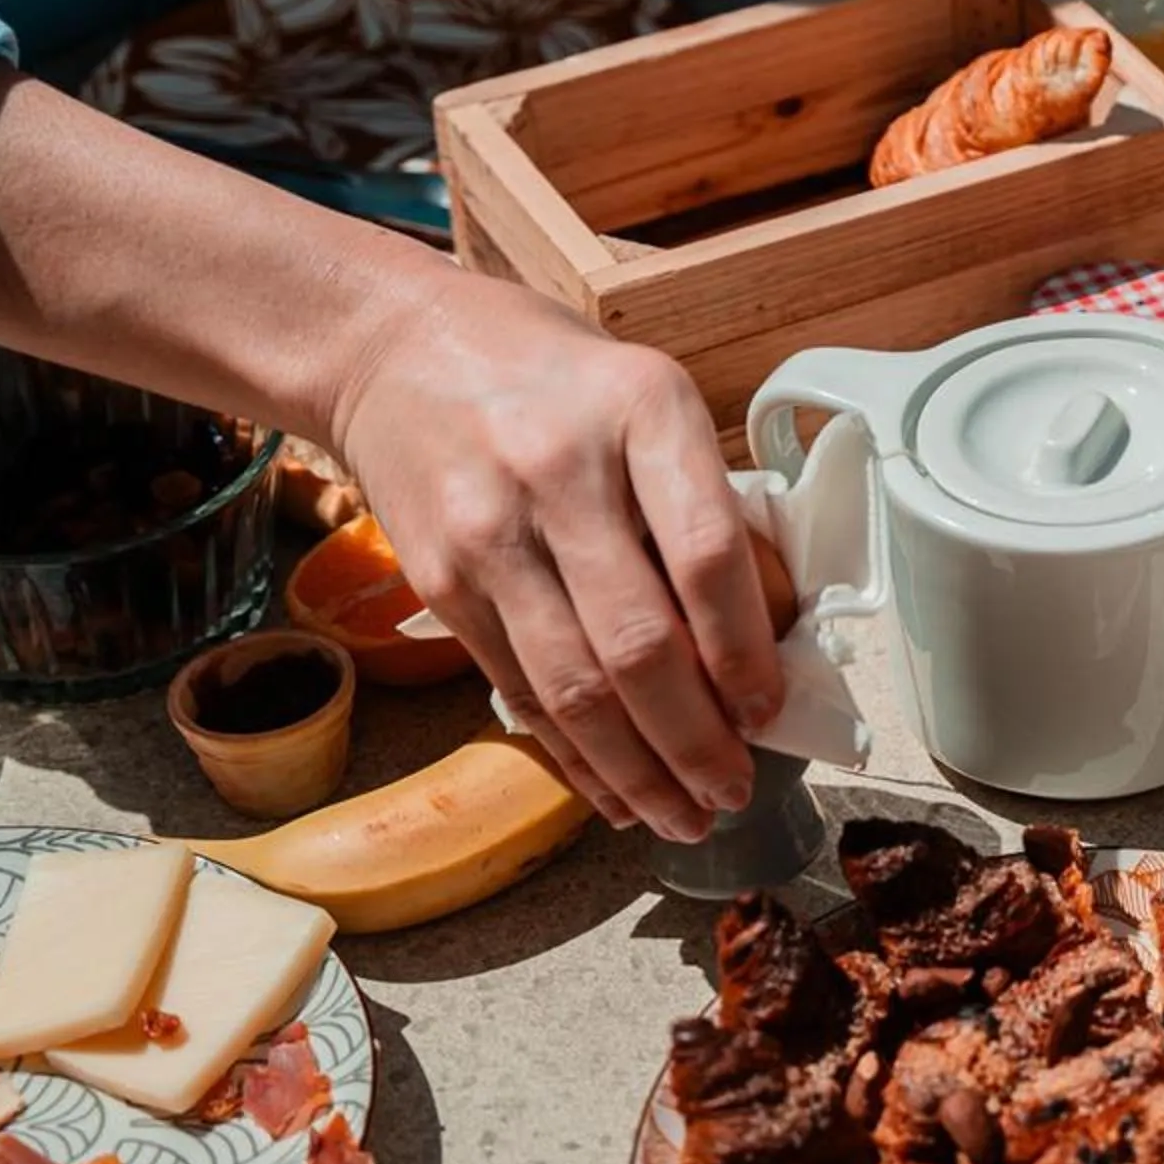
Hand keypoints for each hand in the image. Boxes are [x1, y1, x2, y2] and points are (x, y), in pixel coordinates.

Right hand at [329, 271, 793, 838]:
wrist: (393, 347)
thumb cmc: (553, 376)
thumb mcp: (649, 396)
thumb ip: (701, 499)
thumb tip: (766, 635)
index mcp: (643, 411)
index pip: (709, 555)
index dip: (746, 652)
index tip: (771, 711)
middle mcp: (561, 471)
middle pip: (639, 643)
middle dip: (696, 741)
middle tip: (734, 793)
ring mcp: (491, 531)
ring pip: (574, 686)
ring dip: (638, 771)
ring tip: (684, 817)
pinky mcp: (440, 582)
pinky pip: (519, 690)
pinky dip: (572, 755)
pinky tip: (613, 791)